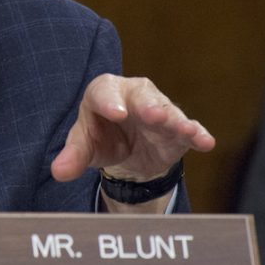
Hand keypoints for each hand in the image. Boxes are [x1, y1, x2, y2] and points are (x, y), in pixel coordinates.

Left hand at [50, 74, 214, 185]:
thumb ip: (73, 155)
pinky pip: (189, 130)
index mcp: (104, 92)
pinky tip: (205, 142)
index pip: (105, 92)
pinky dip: (197, 135)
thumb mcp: (85, 144)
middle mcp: (134, 95)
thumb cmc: (101, 135)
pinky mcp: (176, 131)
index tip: (116, 113)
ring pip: (169, 112)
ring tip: (184, 129)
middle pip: (141, 96)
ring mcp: (158, 111)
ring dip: (176, 121)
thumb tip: (59, 171)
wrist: (125, 148)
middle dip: (148, 105)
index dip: (110, 101)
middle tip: (153, 114)